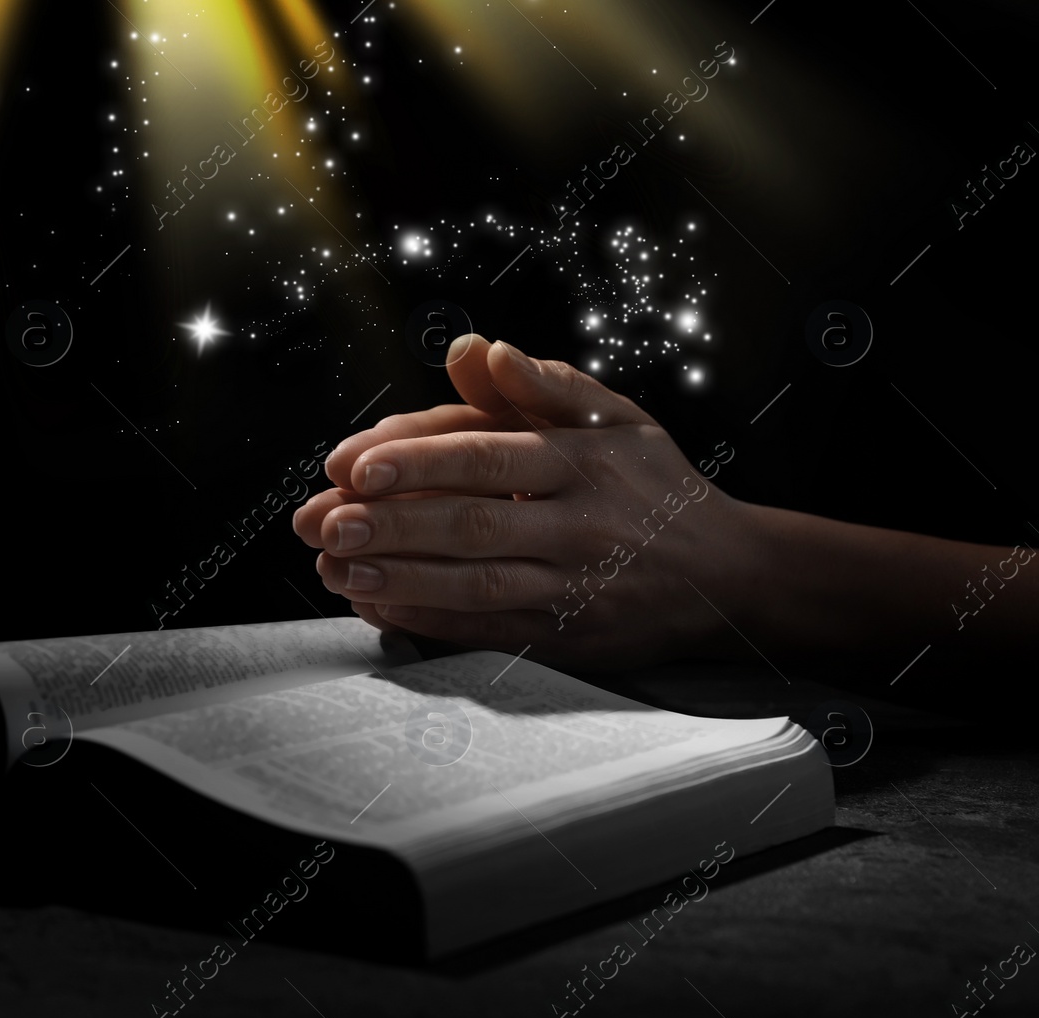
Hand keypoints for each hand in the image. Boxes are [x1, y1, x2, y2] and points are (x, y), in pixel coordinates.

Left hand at [292, 334, 753, 669]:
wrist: (728, 575)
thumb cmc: (654, 486)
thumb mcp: (615, 418)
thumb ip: (539, 384)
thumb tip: (474, 350)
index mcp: (581, 459)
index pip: (486, 455)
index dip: (415, 459)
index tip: (352, 462)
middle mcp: (577, 523)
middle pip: (471, 522)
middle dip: (390, 523)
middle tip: (322, 521)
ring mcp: (572, 585)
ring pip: (477, 582)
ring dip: (399, 577)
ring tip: (335, 569)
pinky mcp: (567, 634)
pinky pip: (490, 628)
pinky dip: (431, 619)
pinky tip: (379, 606)